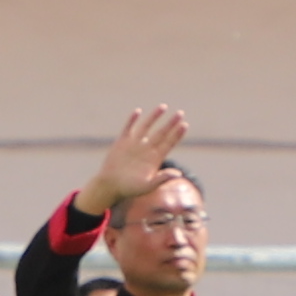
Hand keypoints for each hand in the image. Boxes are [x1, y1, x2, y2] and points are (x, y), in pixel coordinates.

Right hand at [74, 105, 194, 219]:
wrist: (110, 186)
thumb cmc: (130, 189)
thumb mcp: (148, 186)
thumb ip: (162, 179)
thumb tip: (178, 174)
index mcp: (155, 159)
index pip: (169, 143)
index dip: (177, 134)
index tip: (184, 125)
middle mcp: (147, 149)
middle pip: (162, 133)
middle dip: (171, 123)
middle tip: (180, 113)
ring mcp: (135, 144)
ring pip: (147, 127)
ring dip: (154, 117)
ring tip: (164, 106)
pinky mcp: (122, 142)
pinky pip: (129, 128)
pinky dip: (132, 120)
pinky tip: (138, 111)